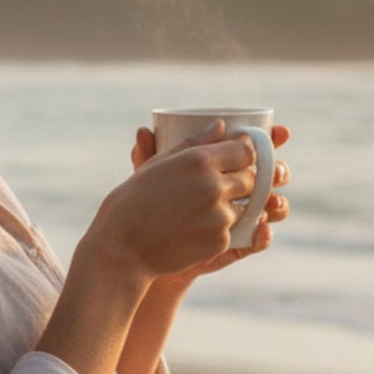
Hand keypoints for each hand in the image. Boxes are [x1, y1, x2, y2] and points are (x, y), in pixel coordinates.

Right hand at [92, 120, 290, 283]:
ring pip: (245, 207)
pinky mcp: (221, 242)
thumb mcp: (158, 164)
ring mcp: (220, 216)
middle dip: (242, 182)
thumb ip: (194, 143)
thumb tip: (220, 125)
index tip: (236, 161)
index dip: (243, 157)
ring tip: (202, 212)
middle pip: (252, 179)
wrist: (121, 248)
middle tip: (221, 188)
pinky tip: (195, 231)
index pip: (246, 152)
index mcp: (199, 160)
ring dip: (232, 207)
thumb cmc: (132, 201)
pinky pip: (232, 231)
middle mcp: (214, 186)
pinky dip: (220, 230)